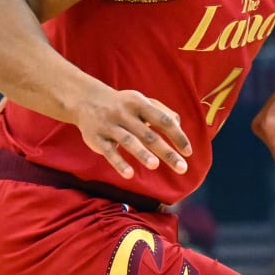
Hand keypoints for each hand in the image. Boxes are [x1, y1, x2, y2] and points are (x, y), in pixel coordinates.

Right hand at [75, 86, 192, 180]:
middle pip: (149, 134)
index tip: (188, 152)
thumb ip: (162, 112)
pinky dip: (119, 163)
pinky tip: (129, 174)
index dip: (177, 136)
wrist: (86, 100)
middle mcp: (125, 114)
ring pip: (128, 141)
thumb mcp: (142, 102)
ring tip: (155, 165)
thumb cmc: (123, 105)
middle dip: (166, 152)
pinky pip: (109, 152)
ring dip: (142, 153)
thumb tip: (179, 127)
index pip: (163, 120)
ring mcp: (109, 126)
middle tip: (182, 168)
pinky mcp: (97, 138)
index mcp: (140, 103)